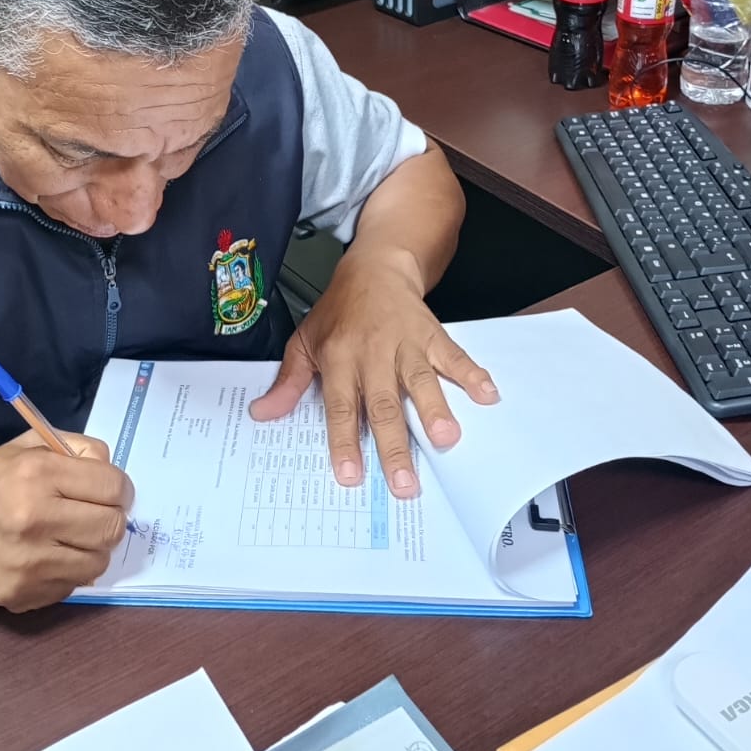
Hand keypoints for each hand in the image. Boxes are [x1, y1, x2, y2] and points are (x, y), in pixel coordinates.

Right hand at [0, 431, 131, 611]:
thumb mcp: (25, 448)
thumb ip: (74, 450)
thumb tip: (112, 471)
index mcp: (37, 474)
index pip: (112, 486)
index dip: (119, 489)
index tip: (111, 493)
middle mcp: (35, 518)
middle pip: (112, 527)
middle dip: (110, 520)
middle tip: (93, 516)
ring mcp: (29, 562)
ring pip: (98, 562)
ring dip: (91, 550)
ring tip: (69, 539)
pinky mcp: (22, 594)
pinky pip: (72, 586)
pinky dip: (68, 572)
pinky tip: (47, 558)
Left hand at [249, 249, 497, 499]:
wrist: (374, 267)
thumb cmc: (339, 310)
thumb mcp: (304, 341)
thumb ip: (288, 382)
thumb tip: (263, 413)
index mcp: (339, 358)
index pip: (341, 406)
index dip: (345, 442)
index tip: (351, 476)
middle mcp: (372, 352)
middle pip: (383, 404)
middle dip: (394, 445)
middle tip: (404, 483)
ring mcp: (405, 343)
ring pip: (420, 380)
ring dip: (434, 409)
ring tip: (446, 438)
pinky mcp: (431, 334)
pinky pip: (453, 355)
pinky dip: (472, 374)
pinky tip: (487, 394)